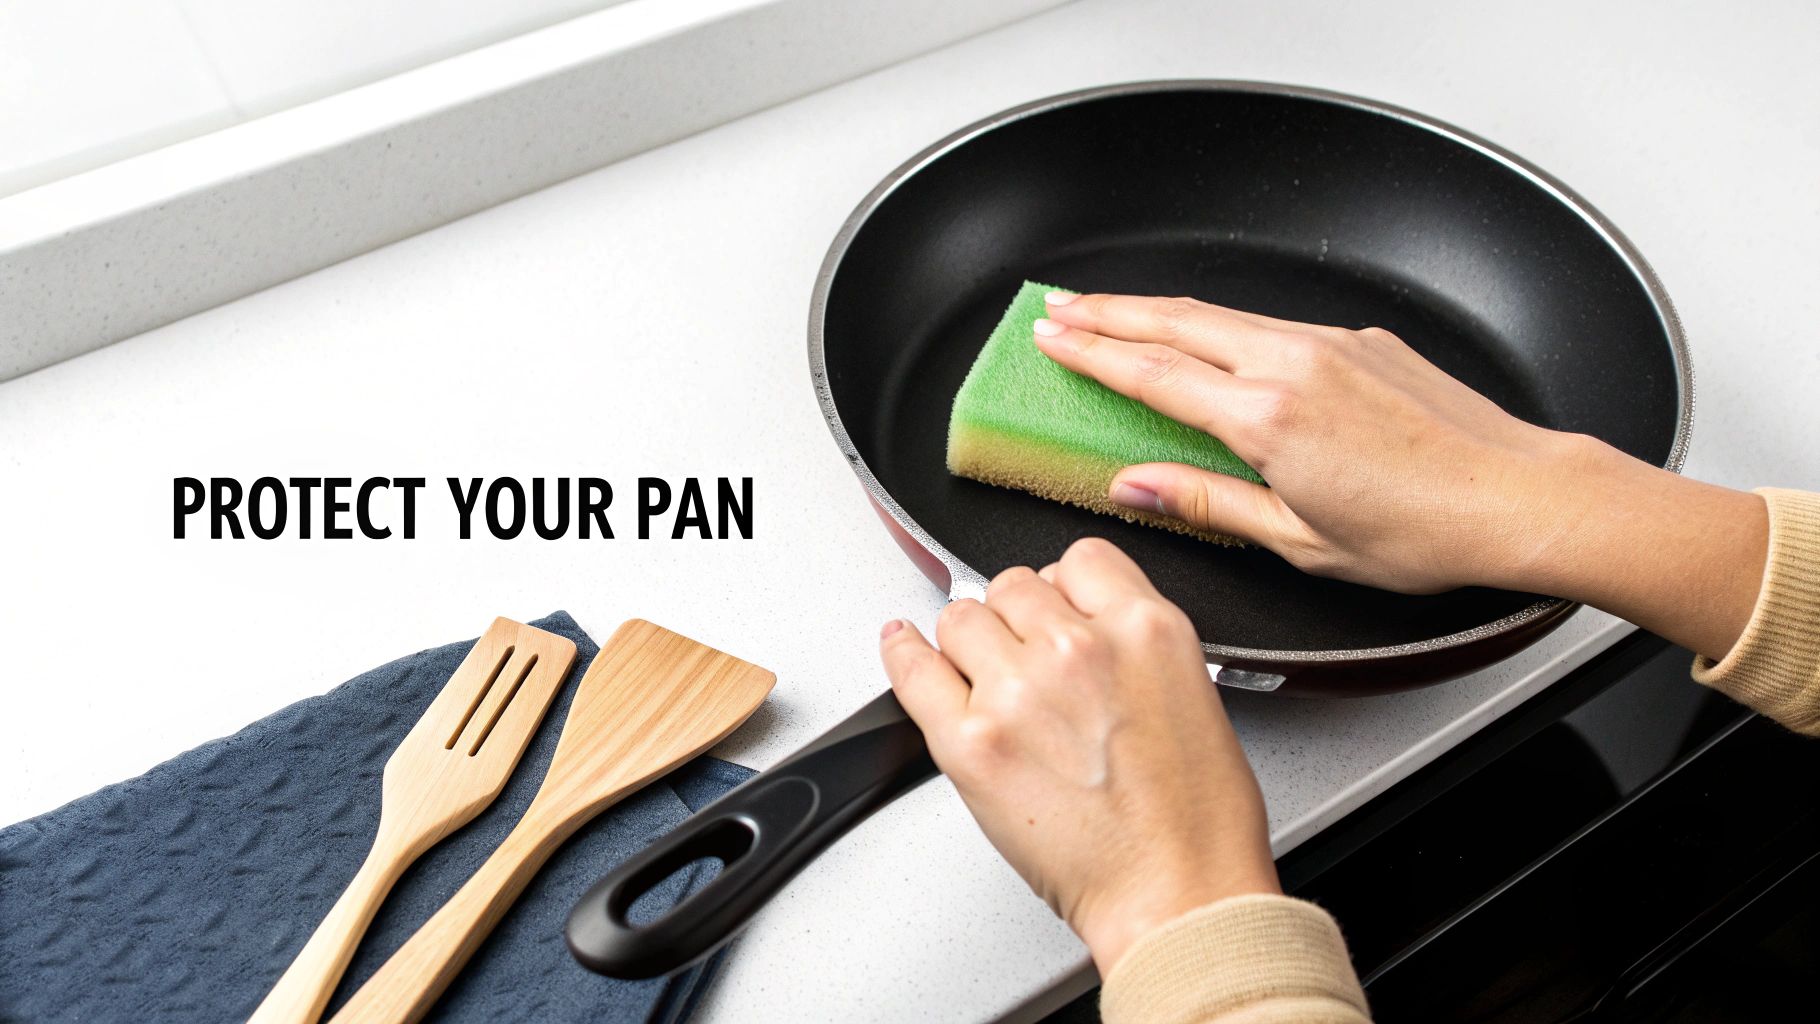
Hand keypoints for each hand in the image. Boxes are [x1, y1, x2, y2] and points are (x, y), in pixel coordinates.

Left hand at [879, 538, 1279, 973]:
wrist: (1176, 895)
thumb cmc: (1195, 820)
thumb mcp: (1192, 690)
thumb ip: (1130, 640)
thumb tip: (1078, 620)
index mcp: (1144, 629)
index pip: (1078, 560)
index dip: (1063, 587)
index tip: (1054, 609)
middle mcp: (1078, 648)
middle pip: (1014, 585)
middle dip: (1016, 619)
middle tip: (1025, 659)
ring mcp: (1018, 692)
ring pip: (962, 617)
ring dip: (970, 642)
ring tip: (985, 676)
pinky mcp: (970, 742)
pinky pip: (914, 668)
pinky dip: (903, 652)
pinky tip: (903, 645)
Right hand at [1034, 291, 1766, 660]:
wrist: (1521, 496)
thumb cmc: (1422, 533)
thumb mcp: (1298, 540)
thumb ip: (1207, 502)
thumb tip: (1135, 486)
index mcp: (1268, 418)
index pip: (1154, 374)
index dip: (1093, 353)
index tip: (1052, 337)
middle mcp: (1294, 363)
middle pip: (1176, 323)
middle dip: (1109, 311)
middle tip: (1059, 306)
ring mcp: (1330, 343)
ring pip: (1223, 315)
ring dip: (1160, 311)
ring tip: (1117, 313)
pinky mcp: (1361, 340)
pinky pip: (1273, 323)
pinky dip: (1223, 323)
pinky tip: (1210, 337)